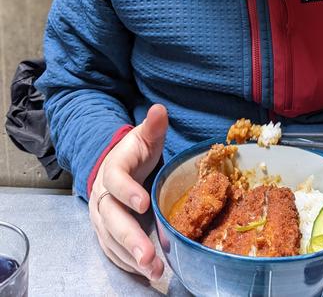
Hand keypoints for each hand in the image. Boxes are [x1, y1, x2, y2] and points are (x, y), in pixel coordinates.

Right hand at [89, 104, 167, 279]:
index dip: (128, 192)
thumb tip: (159, 109)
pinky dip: (128, 264)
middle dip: (129, 239)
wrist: (115, 166)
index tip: (144, 203)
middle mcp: (103, 197)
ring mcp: (102, 218)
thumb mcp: (144, 137)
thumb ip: (153, 126)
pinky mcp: (107, 233)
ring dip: (131, 258)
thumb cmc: (134, 152)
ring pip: (112, 241)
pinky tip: (146, 273)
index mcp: (113, 170)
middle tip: (148, 255)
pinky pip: (114, 252)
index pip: (116, 180)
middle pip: (112, 219)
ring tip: (153, 271)